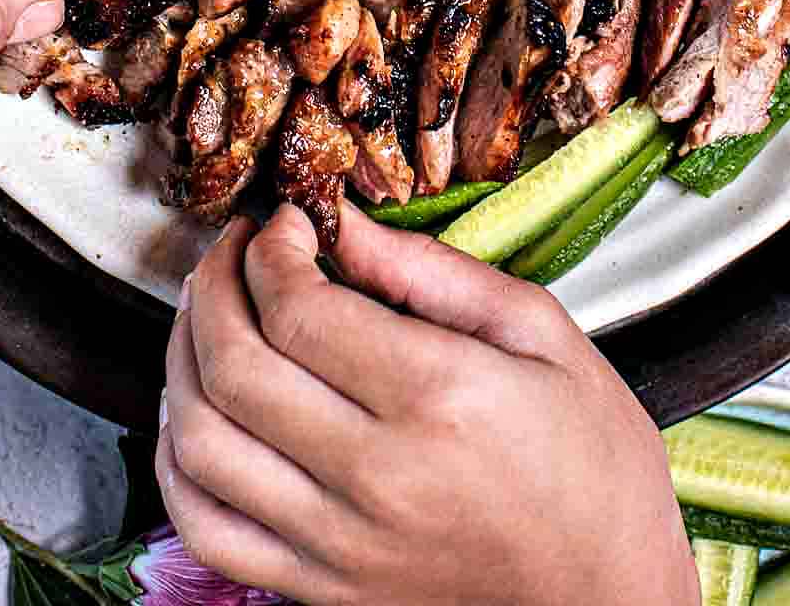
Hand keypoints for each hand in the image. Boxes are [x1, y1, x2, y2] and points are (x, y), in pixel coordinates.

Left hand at [157, 204, 696, 605]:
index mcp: (441, 398)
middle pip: (236, 367)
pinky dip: (178, 463)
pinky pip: (207, 530)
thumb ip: (433, 272)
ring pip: (202, 445)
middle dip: (214, 285)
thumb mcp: (541, 333)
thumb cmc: (593, 463)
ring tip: (208, 312)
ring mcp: (341, 546)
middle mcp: (379, 477)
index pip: (298, 310)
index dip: (270, 248)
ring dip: (182, 360)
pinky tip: (196, 409)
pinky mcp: (323, 590)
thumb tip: (342, 222)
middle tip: (235, 248)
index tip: (288, 223)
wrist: (612, 599)